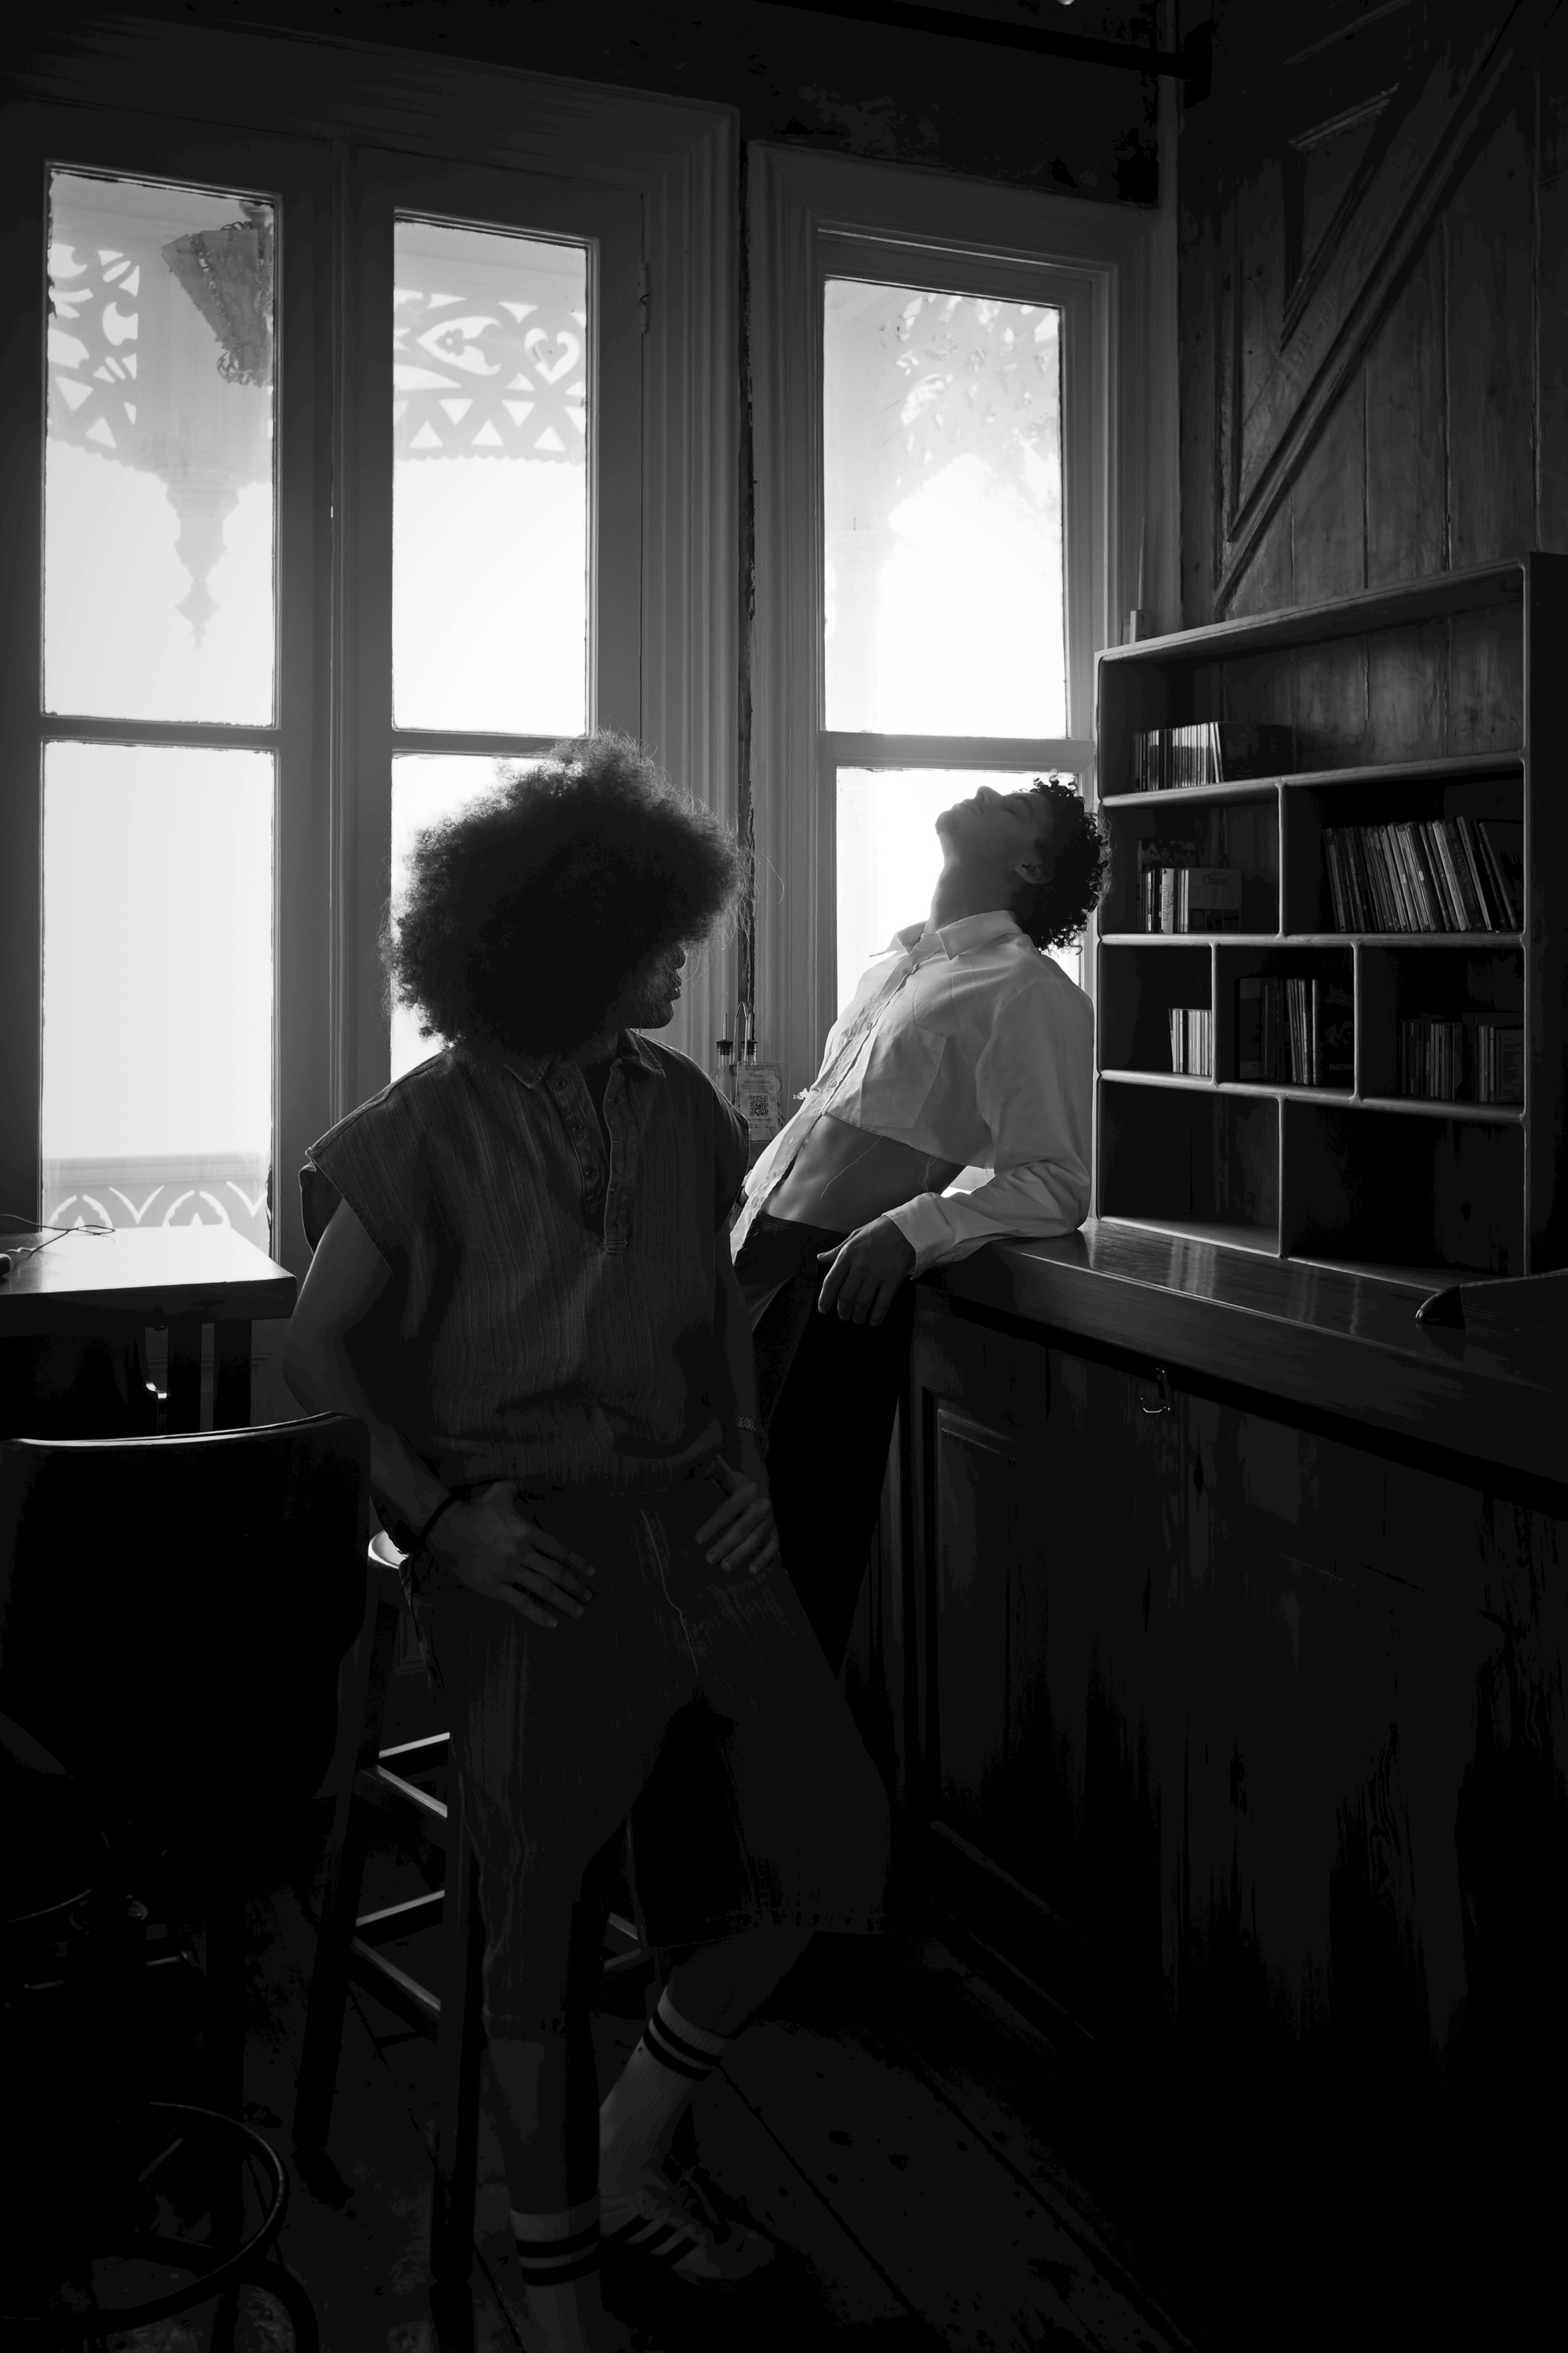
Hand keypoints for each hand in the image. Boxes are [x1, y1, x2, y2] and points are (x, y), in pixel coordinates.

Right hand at [424, 1479, 597, 1628]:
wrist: (446, 1528)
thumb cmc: (474, 1510)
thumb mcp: (499, 1492)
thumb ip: (517, 1487)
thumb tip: (525, 1480)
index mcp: (527, 1532)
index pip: (560, 1550)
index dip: (578, 1563)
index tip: (591, 1573)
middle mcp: (522, 1553)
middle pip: (556, 1572)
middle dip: (576, 1586)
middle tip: (588, 1597)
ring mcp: (508, 1571)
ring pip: (543, 1589)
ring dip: (563, 1601)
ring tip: (577, 1612)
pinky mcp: (493, 1586)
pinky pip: (520, 1602)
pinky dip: (537, 1614)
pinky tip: (551, 1623)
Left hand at [694, 1451, 780, 1576]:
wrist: (761, 1488)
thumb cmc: (735, 1485)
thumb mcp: (726, 1475)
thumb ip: (713, 1470)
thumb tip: (700, 1466)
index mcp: (748, 1490)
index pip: (727, 1511)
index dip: (712, 1526)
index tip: (697, 1540)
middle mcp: (762, 1505)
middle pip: (741, 1529)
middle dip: (724, 1545)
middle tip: (708, 1560)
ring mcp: (771, 1520)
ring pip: (755, 1540)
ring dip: (741, 1555)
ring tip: (725, 1567)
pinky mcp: (776, 1532)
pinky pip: (772, 1547)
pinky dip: (764, 1559)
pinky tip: (752, 1570)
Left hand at [816, 1216, 915, 1326]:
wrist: (907, 1228)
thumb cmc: (879, 1231)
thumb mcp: (855, 1236)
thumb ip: (837, 1250)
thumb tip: (821, 1257)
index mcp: (847, 1254)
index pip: (831, 1281)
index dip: (825, 1299)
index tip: (822, 1310)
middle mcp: (860, 1265)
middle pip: (846, 1295)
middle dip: (843, 1310)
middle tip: (844, 1316)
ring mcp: (877, 1273)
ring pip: (862, 1302)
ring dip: (858, 1315)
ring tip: (857, 1319)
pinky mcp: (893, 1279)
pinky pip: (882, 1302)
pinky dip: (877, 1315)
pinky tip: (874, 1322)